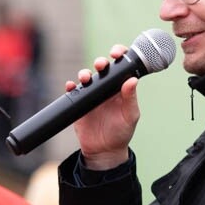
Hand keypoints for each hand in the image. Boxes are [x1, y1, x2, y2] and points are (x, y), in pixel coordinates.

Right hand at [67, 44, 139, 169]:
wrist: (104, 151)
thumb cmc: (121, 132)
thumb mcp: (130, 116)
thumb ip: (130, 98)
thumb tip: (133, 80)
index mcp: (121, 87)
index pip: (120, 66)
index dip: (119, 55)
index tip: (116, 53)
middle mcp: (106, 88)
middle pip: (102, 68)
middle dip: (100, 62)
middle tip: (100, 65)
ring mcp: (92, 94)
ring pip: (86, 76)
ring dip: (85, 73)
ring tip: (86, 78)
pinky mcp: (79, 103)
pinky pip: (73, 91)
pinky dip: (71, 86)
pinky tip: (71, 86)